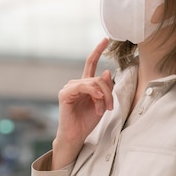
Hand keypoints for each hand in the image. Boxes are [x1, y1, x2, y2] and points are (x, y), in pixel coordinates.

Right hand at [51, 38, 113, 168]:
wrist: (76, 136)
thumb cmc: (87, 122)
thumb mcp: (103, 104)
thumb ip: (105, 88)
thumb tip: (106, 71)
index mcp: (85, 85)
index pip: (90, 63)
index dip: (97, 51)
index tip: (106, 39)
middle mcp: (76, 84)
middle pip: (98, 78)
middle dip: (108, 92)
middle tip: (110, 107)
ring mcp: (69, 88)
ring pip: (94, 83)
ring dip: (103, 97)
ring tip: (102, 110)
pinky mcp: (65, 94)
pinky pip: (84, 87)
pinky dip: (94, 94)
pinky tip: (96, 103)